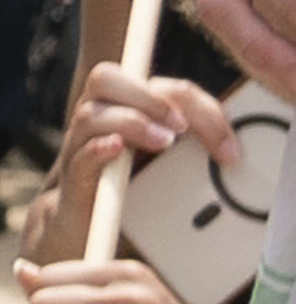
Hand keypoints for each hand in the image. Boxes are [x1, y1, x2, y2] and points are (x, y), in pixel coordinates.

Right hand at [59, 62, 234, 195]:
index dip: (199, 106)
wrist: (89, 225)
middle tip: (180, 127)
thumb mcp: (166, 156)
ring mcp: (79, 146)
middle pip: (105, 78)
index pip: (159, 86)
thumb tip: (231, 147)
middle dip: (149, 97)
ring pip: (89, 114)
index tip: (225, 145)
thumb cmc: (133, 185)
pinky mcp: (73, 178)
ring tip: (163, 143)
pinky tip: (117, 149)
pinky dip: (99, 149)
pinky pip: (80, 154)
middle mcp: (97, 118)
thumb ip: (189, 139)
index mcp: (122, 106)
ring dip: (132, 123)